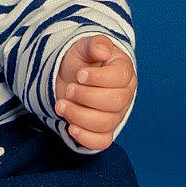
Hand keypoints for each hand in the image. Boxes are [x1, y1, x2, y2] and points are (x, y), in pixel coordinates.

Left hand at [54, 34, 134, 149]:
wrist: (71, 77)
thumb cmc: (82, 61)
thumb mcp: (85, 46)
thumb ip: (95, 44)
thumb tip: (102, 49)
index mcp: (124, 72)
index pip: (120, 78)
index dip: (98, 78)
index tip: (80, 74)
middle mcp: (124, 96)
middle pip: (114, 102)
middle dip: (86, 96)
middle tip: (69, 88)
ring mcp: (115, 116)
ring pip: (105, 123)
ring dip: (78, 115)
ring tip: (61, 104)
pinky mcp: (103, 132)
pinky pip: (101, 142)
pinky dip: (85, 137)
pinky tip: (70, 127)